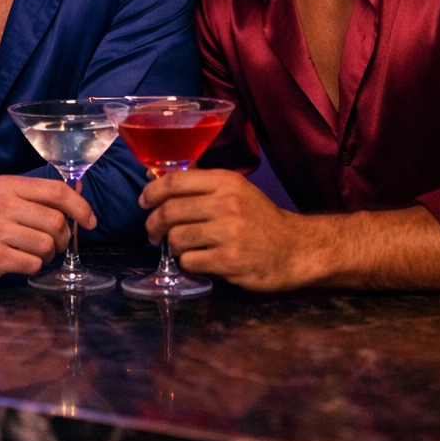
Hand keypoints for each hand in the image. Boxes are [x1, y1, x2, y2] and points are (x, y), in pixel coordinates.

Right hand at [0, 175, 94, 285]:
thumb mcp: (0, 196)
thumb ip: (34, 196)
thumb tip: (76, 195)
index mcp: (8, 186)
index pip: (56, 191)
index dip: (80, 207)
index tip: (90, 221)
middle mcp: (2, 205)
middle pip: (56, 222)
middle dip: (64, 237)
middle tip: (57, 244)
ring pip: (46, 245)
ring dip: (48, 255)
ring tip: (35, 254)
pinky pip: (32, 265)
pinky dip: (34, 267)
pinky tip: (21, 263)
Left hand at [140, 170, 312, 290]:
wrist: (295, 249)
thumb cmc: (261, 219)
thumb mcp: (236, 191)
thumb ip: (201, 185)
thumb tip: (156, 177)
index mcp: (226, 181)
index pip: (175, 181)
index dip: (152, 191)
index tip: (144, 202)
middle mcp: (226, 203)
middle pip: (170, 211)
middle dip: (153, 224)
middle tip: (153, 233)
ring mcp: (228, 233)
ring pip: (176, 238)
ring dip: (173, 246)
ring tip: (182, 248)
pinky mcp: (229, 260)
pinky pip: (189, 262)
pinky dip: (188, 263)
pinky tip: (199, 261)